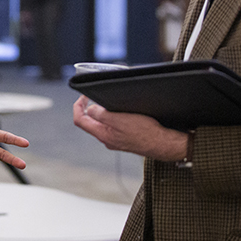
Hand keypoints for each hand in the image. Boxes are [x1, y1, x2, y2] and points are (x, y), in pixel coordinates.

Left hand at [73, 96, 188, 160]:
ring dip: (101, 112)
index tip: (83, 96)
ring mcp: (115, 140)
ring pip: (101, 124)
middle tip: (94, 96)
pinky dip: (111, 117)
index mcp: (103, 134)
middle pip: (89, 122)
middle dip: (89, 107)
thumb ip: (101, 115)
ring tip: (107, 103)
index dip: (78, 106)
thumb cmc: (144, 133)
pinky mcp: (124, 139)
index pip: (80, 120)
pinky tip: (120, 113)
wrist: (162, 144)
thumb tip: (89, 109)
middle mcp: (106, 139)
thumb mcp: (119, 120)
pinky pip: (112, 126)